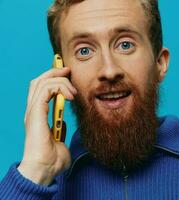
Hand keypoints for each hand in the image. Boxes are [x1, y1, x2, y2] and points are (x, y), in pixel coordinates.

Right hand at [17, 67, 76, 185]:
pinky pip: (44, 91)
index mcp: (38, 115)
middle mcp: (33, 110)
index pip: (41, 89)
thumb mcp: (60, 138)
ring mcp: (33, 112)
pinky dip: (58, 88)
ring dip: (59, 81)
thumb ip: (60, 128)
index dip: (53, 78)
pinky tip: (69, 96)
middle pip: (38, 81)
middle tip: (68, 70)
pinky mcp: (36, 114)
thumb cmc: (52, 159)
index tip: (68, 74)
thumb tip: (63, 121)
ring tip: (72, 91)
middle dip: (54, 72)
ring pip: (41, 83)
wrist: (45, 169)